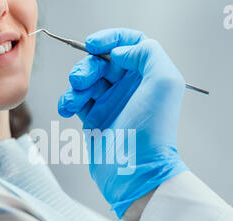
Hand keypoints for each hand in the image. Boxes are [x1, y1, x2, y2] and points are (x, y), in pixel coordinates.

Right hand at [57, 28, 188, 218]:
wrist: (135, 171)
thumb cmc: (153, 131)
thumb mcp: (165, 82)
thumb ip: (148, 52)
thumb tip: (120, 52)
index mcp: (148, 75)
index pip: (130, 43)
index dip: (111, 38)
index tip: (94, 45)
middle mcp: (130, 87)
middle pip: (103, 61)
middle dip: (88, 66)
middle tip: (81, 81)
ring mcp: (112, 103)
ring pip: (87, 80)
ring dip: (75, 86)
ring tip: (73, 101)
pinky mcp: (96, 119)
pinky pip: (77, 101)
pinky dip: (68, 101)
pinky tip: (67, 109)